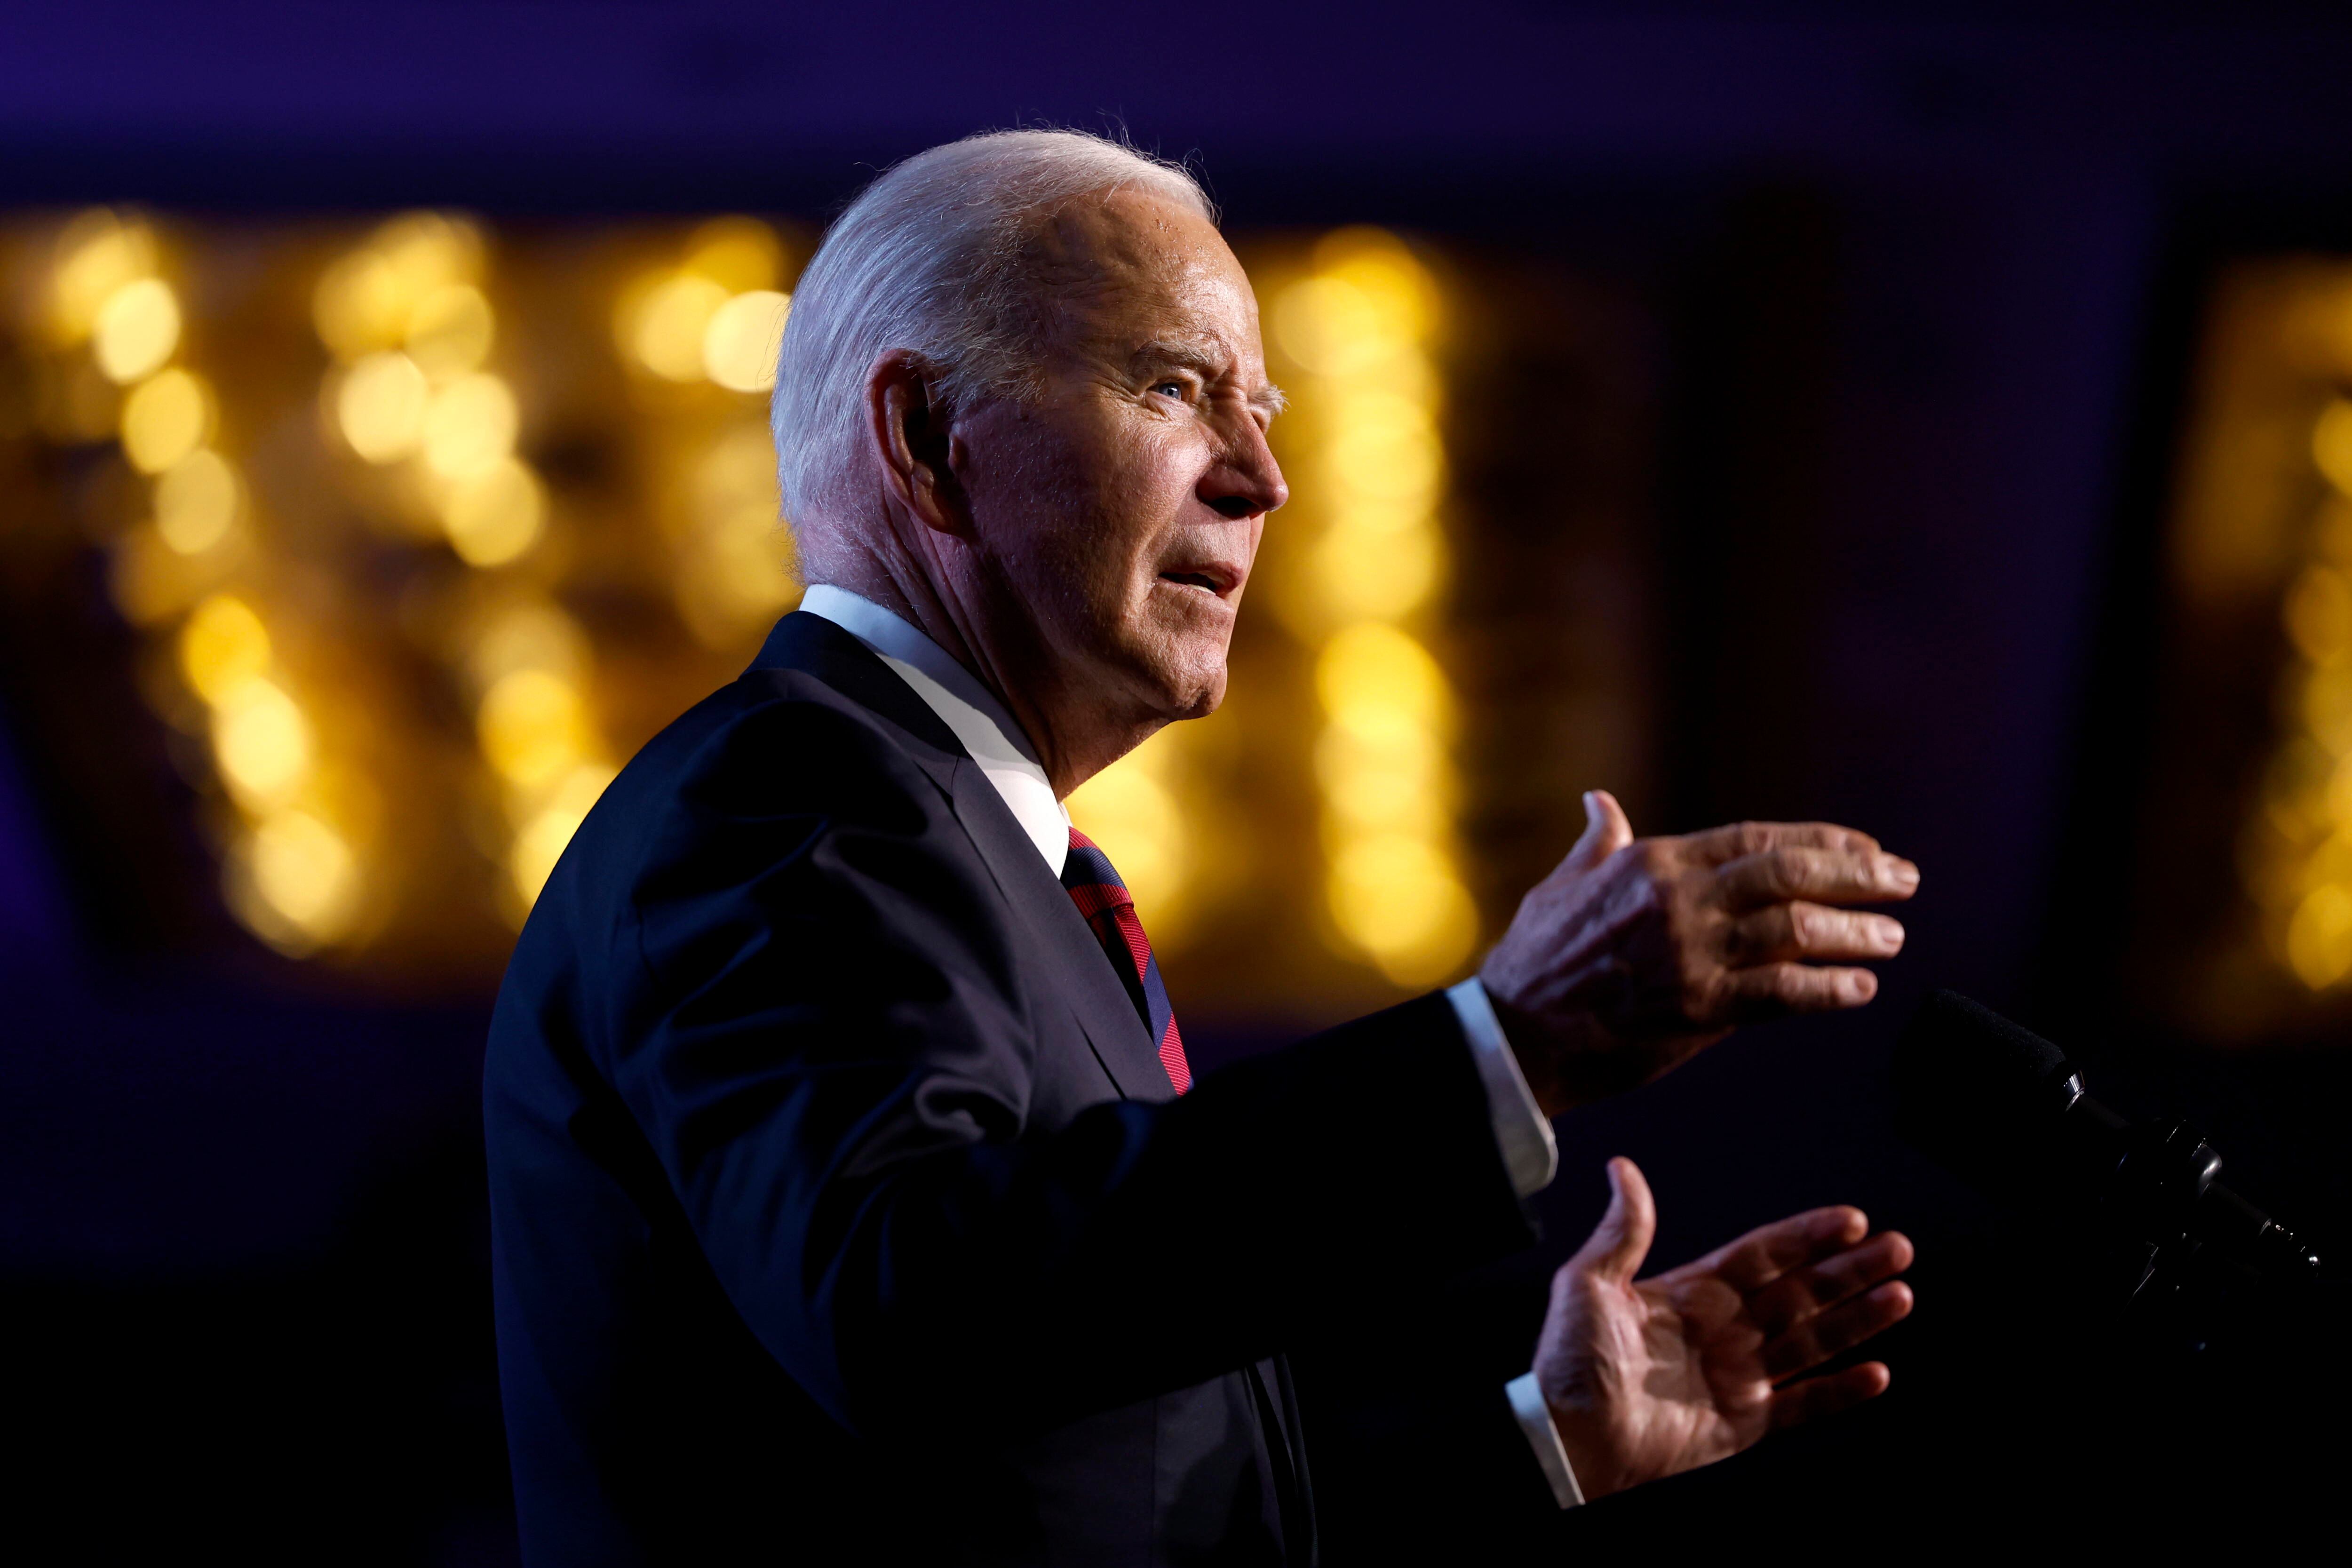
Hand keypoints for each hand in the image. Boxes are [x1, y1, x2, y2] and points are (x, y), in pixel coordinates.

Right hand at [1480, 791, 1917, 1113]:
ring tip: (1892, 937)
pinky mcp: (1699, 1010)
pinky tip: (1858, 990)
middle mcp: (1680, 901)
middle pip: (1789, 875)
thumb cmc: (1537, 956)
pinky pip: (1780, 995)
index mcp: (1655, 863)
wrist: (1517, 1031)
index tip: (1864, 846)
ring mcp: (1692, 956)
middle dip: (1856, 875)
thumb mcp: (1564, 883)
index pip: (1757, 839)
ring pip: (1794, 932)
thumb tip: (1598, 802)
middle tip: (1902, 881)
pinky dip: (1826, 991)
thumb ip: (1598, 841)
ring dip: (1854, 934)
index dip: (1821, 840)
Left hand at [1534, 1158, 1914, 1499]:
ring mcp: (1737, 1377)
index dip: (1807, 1237)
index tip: (1851, 1221)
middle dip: (1849, 1272)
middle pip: (1799, 1292)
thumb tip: (1623, 1169)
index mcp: (1690, 1292)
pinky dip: (1840, 1392)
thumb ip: (1624, 1230)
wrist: (1570, 1439)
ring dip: (1857, 1319)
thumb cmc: (1569, 1364)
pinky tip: (1876, 1373)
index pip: (1763, 1255)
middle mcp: (1721, 1331)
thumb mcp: (1588, 1283)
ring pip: (1811, 1341)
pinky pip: (1803, 1405)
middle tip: (1897, 1249)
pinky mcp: (1744, 1424)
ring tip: (1900, 1296)